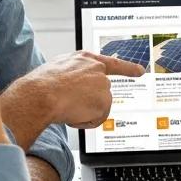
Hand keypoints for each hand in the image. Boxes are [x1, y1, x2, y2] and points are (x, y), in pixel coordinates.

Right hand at [4, 52, 145, 130]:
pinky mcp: (105, 100)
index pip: (112, 63)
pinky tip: (71, 114)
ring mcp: (103, 85)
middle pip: (101, 94)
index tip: (141, 71)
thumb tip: (77, 87)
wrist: (39, 94)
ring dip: (83, 112)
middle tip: (70, 105)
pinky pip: (96, 120)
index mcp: (85, 59)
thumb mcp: (58, 69)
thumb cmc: (41, 84)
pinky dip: (84, 122)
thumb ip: (74, 74)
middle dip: (89, 103)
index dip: (128, 68)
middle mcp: (97, 70)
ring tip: (65, 106)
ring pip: (97, 108)